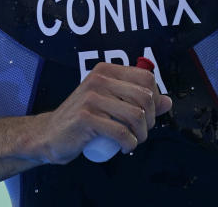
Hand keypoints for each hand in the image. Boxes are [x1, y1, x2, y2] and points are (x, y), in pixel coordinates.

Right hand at [38, 62, 172, 164]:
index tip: (149, 113)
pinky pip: (121, 132)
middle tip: (142, 131)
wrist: (49, 134)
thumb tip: (167, 101)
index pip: (146, 78)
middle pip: (144, 97)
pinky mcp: (86, 118)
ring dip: (142, 134)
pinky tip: (126, 147)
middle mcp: (99, 79)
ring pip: (135, 115)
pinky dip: (130, 143)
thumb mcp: (111, 103)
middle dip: (151, 119)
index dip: (155, 97)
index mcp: (106, 71)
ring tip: (135, 140)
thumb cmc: (83, 118)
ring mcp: (91, 98)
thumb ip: (137, 100)